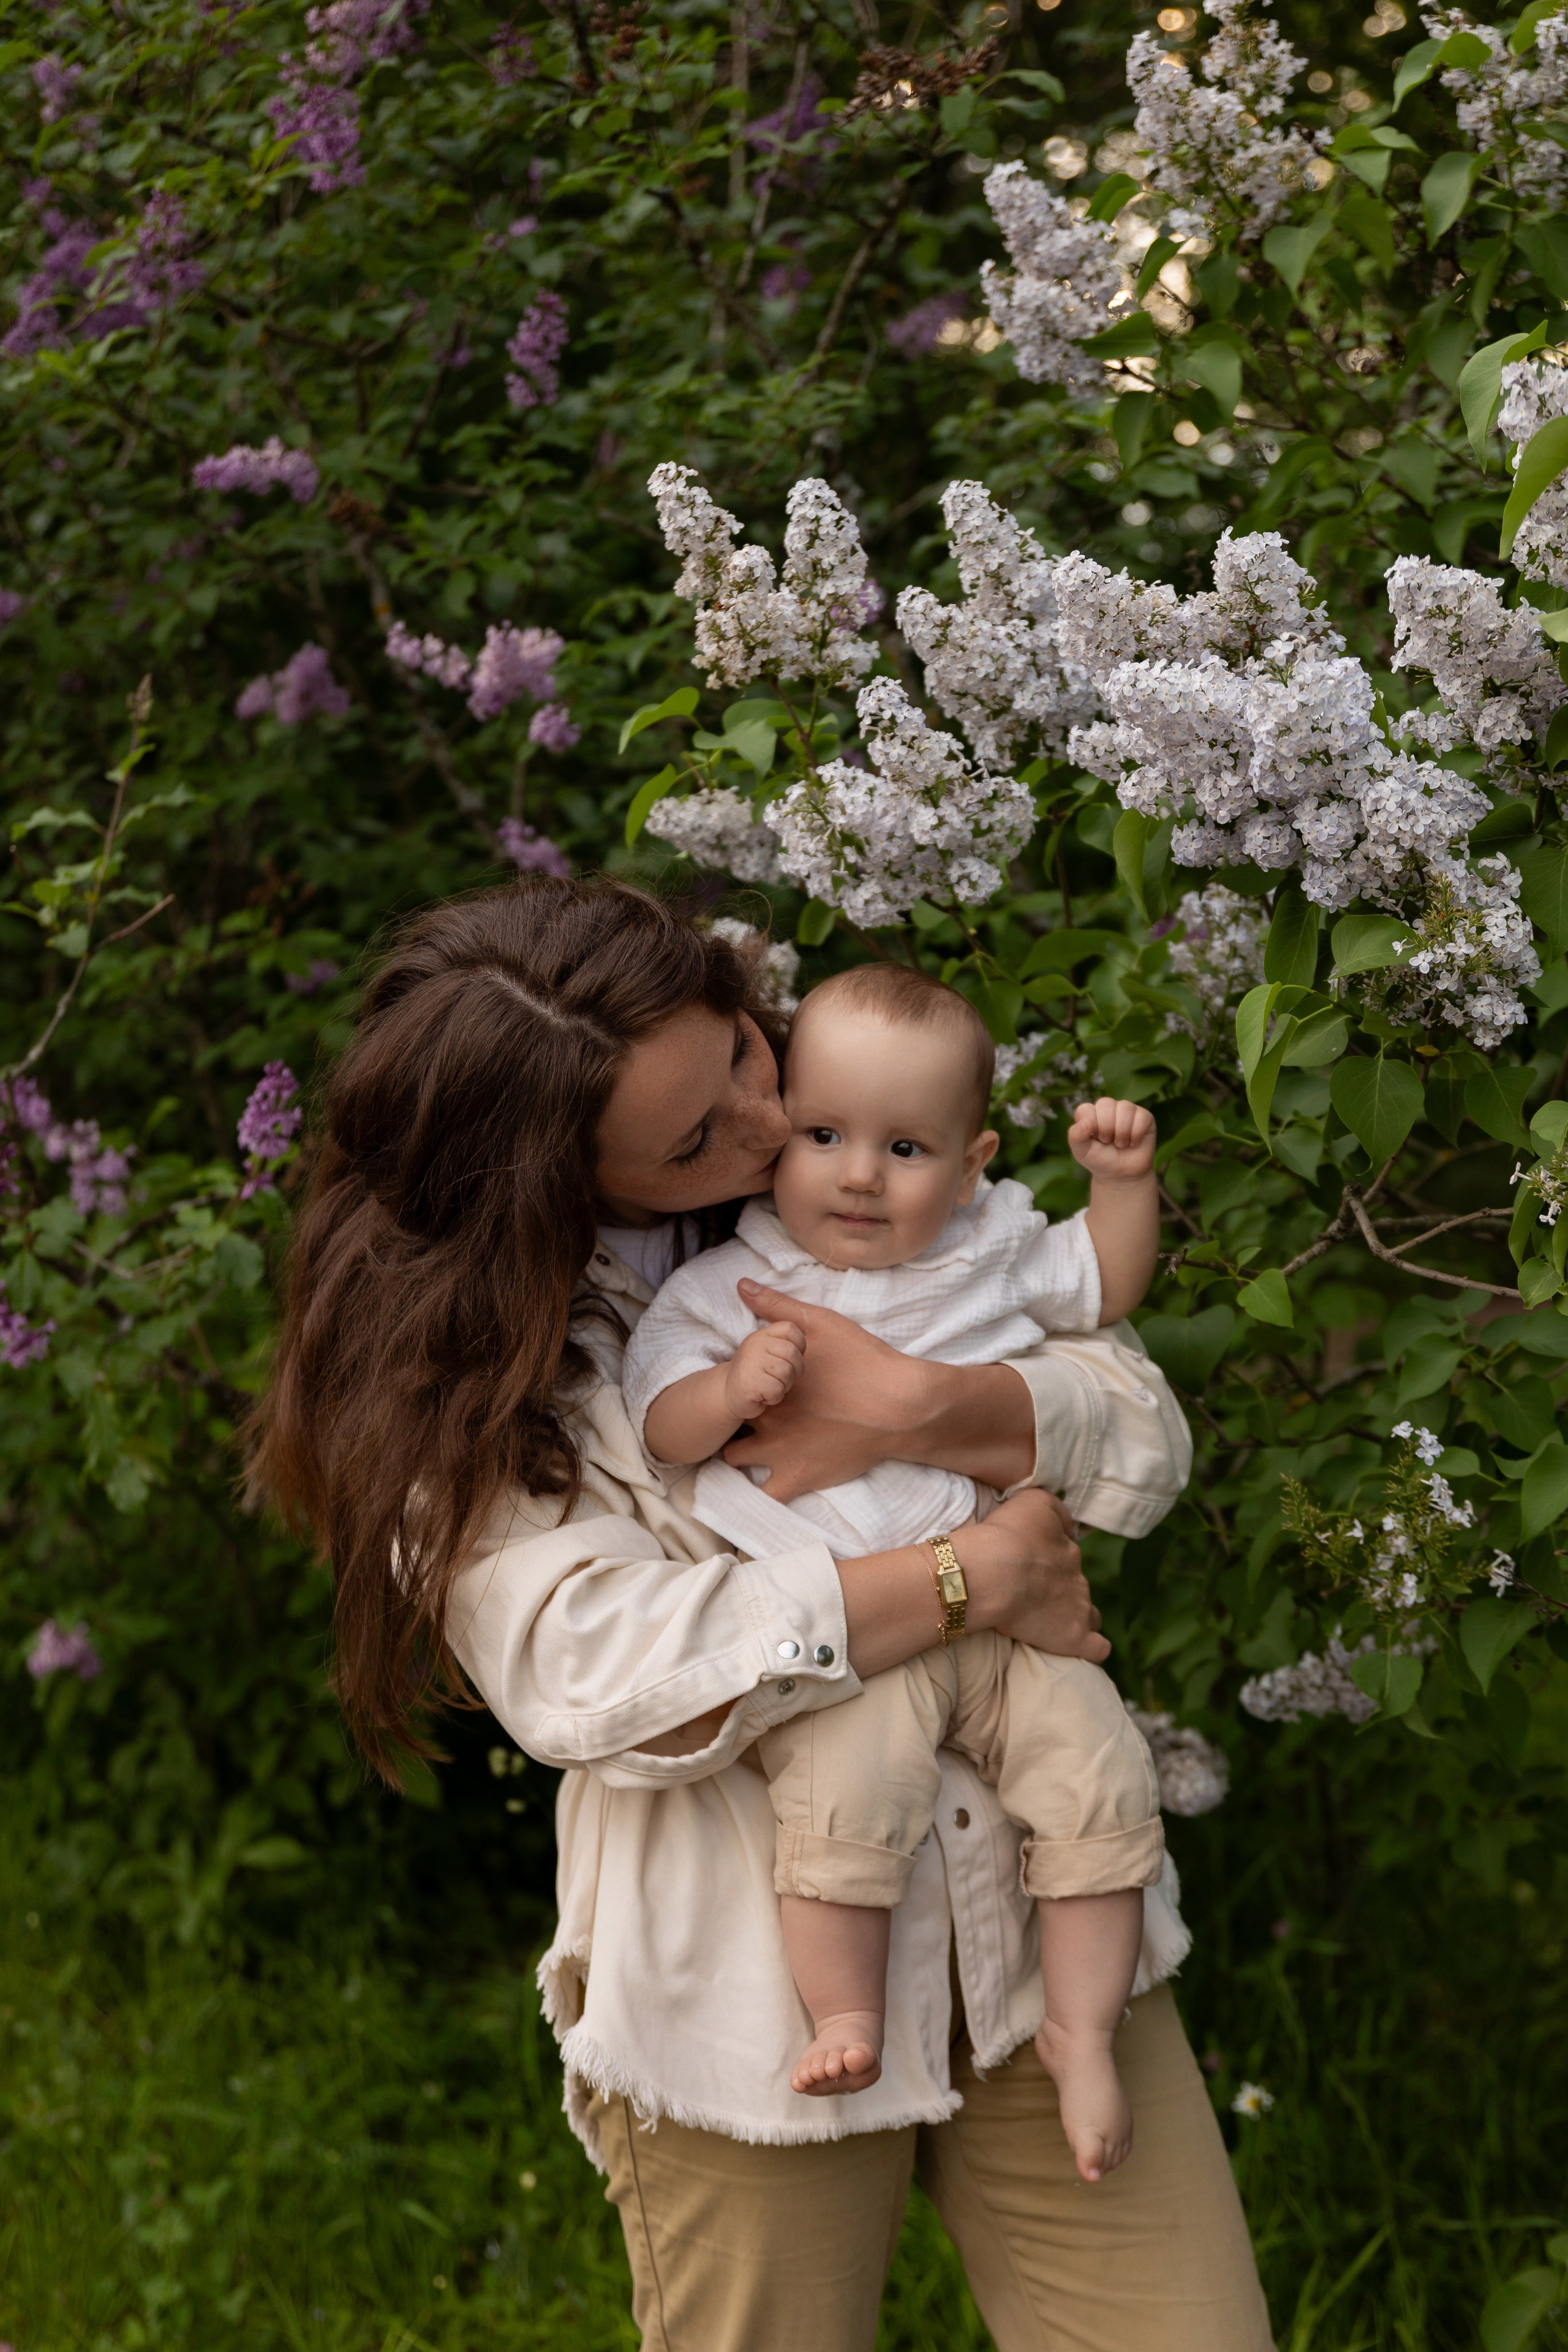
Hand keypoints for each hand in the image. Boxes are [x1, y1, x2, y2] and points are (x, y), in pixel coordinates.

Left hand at [722, 1278, 1035, 1498]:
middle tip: (747, 1412)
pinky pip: (765, 1496)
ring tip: (754, 1445)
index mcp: (765, 1383)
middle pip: (727, 1421)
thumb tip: (742, 1285)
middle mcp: (763, 1419)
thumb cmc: (862, 1360)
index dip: (733, 1384)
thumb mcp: (819, 1323)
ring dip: (739, 1452)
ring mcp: (778, 1454)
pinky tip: (770, 1480)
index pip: (728, 1385)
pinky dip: (762, 1490)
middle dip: (731, 1418)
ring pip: (734, 1460)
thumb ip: (777, 1306)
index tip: (743, 1382)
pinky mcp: (799, 1479)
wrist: (900, 1406)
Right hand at [723, 1320, 803, 1422]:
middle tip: (778, 1377)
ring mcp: (749, 1362)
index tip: (788, 1359)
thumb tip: (809, 1334)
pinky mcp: (748, 1383)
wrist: (728, 1393)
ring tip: (769, 1386)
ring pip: (786, 1373)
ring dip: (783, 1386)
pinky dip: (774, 1397)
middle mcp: (755, 1344)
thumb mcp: (769, 1349)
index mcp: (762, 1334)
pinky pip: (777, 1390)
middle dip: (793, 1371)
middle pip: (793, 1354)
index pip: (791, 1329)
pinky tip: (763, 1396)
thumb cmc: (757, 1372)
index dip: (799, 1346)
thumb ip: (785, 1340)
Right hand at [957, 1488, 1108, 1662]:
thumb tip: (1068, 1527)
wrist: (991, 1573)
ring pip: (1090, 1616)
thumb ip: (1057, 1511)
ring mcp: (1079, 1610)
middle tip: (1030, 1596)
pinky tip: (1080, 1647)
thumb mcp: (1034, 1501)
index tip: (1028, 1567)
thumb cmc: (1006, 1535)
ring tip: (1051, 1624)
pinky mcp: (1074, 1638)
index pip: (1067, 1556)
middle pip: (1077, 1586)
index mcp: (1068, 1551)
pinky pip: (1097, 1648)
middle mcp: (1078, 1580)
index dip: (1049, 1561)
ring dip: (1076, 1618)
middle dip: (1060, 1591)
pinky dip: (1092, 1647)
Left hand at [1068, 1097, 1156, 1183]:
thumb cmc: (1100, 1160)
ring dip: (1122, 1132)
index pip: (1086, 1109)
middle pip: (1106, 1103)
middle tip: (1108, 1142)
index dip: (1090, 1127)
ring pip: (1125, 1108)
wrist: (1122, 1175)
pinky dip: (1136, 1134)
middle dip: (1106, 1128)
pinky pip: (1142, 1117)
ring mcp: (1127, 1111)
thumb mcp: (1082, 1152)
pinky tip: (1134, 1143)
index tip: (1095, 1140)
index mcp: (1090, 1113)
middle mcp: (1108, 1108)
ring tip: (1121, 1144)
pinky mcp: (1144, 1117)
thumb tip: (1085, 1122)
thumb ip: (1075, 1136)